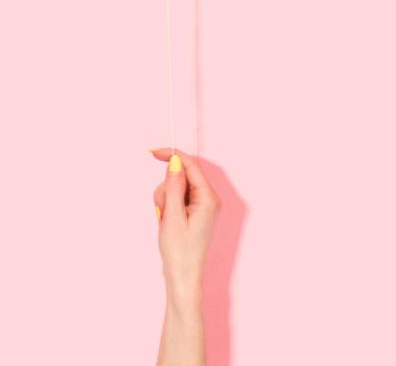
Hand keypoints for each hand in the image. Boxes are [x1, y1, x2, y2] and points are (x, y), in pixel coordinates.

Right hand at [151, 149, 220, 302]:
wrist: (182, 277)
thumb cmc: (179, 251)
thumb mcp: (172, 217)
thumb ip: (175, 187)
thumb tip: (176, 163)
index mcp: (208, 197)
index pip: (190, 166)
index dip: (172, 156)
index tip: (152, 152)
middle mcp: (207, 199)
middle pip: (181, 178)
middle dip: (166, 190)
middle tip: (162, 212)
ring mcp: (201, 206)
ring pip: (176, 189)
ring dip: (165, 202)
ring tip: (165, 223)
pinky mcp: (193, 213)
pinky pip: (176, 201)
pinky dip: (167, 209)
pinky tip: (166, 225)